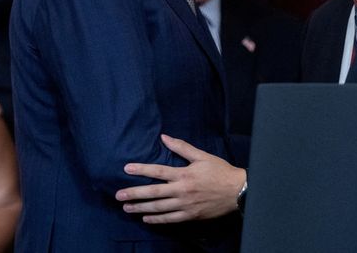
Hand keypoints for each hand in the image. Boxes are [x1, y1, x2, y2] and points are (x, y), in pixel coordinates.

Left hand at [115, 134, 245, 223]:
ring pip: (159, 208)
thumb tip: (164, 137)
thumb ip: (182, 147)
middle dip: (135, 194)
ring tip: (127, 208)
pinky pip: (170, 219)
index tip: (127, 169)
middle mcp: (182, 190)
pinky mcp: (190, 215)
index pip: (158, 171)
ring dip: (141, 208)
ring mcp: (185, 205)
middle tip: (119, 195)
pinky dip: (157, 219)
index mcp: (184, 174)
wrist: (237, 191)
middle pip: (154, 192)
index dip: (141, 169)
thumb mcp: (202, 156)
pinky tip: (146, 218)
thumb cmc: (220, 171)